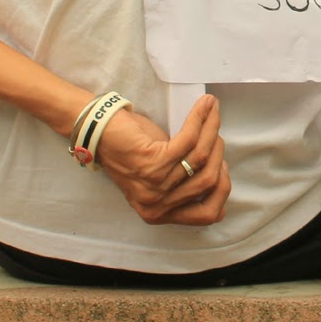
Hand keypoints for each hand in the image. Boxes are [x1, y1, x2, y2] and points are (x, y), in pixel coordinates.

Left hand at [94, 94, 229, 225]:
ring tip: (212, 115)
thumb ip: (182, 182)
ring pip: (200, 158)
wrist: (98, 132)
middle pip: (208, 182)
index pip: (205, 215)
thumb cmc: (129, 150)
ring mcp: (155, 185)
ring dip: (212, 132)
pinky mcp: (153, 161)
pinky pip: (189, 140)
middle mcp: (156, 205)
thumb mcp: (158, 177)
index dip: (221, 191)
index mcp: (158, 213)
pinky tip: (206, 107)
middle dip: (219, 155)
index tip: (222, 168)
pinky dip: (201, 120)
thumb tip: (217, 166)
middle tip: (216, 136)